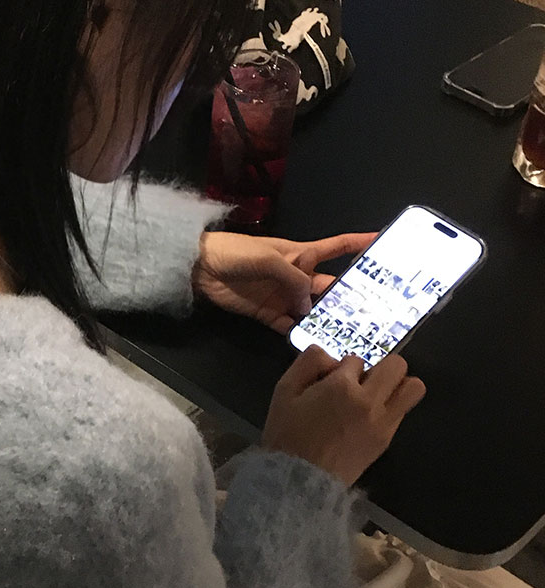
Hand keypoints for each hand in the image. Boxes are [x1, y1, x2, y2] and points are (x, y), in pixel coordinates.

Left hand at [193, 230, 377, 333]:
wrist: (200, 267)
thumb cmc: (236, 253)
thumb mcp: (269, 259)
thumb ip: (294, 278)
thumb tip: (311, 303)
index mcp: (302, 254)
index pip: (338, 246)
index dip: (361, 243)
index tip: (386, 245)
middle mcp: (298, 275)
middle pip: (331, 286)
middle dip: (351, 295)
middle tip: (377, 311)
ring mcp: (284, 296)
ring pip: (314, 309)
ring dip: (329, 319)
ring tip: (352, 333)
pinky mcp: (269, 314)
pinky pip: (290, 326)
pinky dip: (301, 334)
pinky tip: (317, 344)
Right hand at [262, 346, 426, 485]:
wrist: (299, 480)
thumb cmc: (287, 435)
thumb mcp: (283, 391)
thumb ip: (307, 362)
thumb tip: (331, 356)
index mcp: (341, 386)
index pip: (355, 359)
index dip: (342, 368)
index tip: (330, 382)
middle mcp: (368, 400)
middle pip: (397, 364)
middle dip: (379, 368)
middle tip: (361, 383)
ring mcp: (382, 421)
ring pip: (414, 387)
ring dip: (398, 386)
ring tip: (377, 396)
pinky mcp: (386, 439)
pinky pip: (404, 412)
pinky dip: (392, 408)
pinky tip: (369, 417)